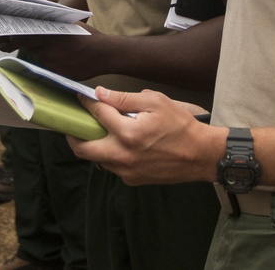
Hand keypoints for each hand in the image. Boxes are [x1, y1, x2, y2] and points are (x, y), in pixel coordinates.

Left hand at [0, 26, 105, 80]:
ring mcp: (53, 63)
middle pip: (27, 46)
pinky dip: (47, 60)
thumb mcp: (67, 24)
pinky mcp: (57, 73)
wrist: (105, 54)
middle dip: (15, 42)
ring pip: (37, 55)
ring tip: (38, 43)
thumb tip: (29, 20)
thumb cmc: (86, 36)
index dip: (10, 36)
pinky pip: (46, 66)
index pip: (24, 36)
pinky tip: (57, 56)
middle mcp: (50, 50)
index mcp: (51, 34)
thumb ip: (49, 23)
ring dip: (36, 50)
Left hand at [67, 87, 223, 185]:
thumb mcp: (155, 102)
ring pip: (96, 160)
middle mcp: (122, 156)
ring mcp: (126, 171)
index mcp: (128, 134)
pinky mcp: (133, 180)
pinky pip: (112, 167)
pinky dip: (110, 155)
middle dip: (73, 134)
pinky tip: (118, 144)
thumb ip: (124, 99)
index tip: (82, 97)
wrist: (201, 155)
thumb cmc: (181, 125)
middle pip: (82, 148)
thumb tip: (100, 94)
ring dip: (92, 146)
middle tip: (75, 123)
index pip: (98, 114)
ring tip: (97, 132)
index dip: (87, 103)